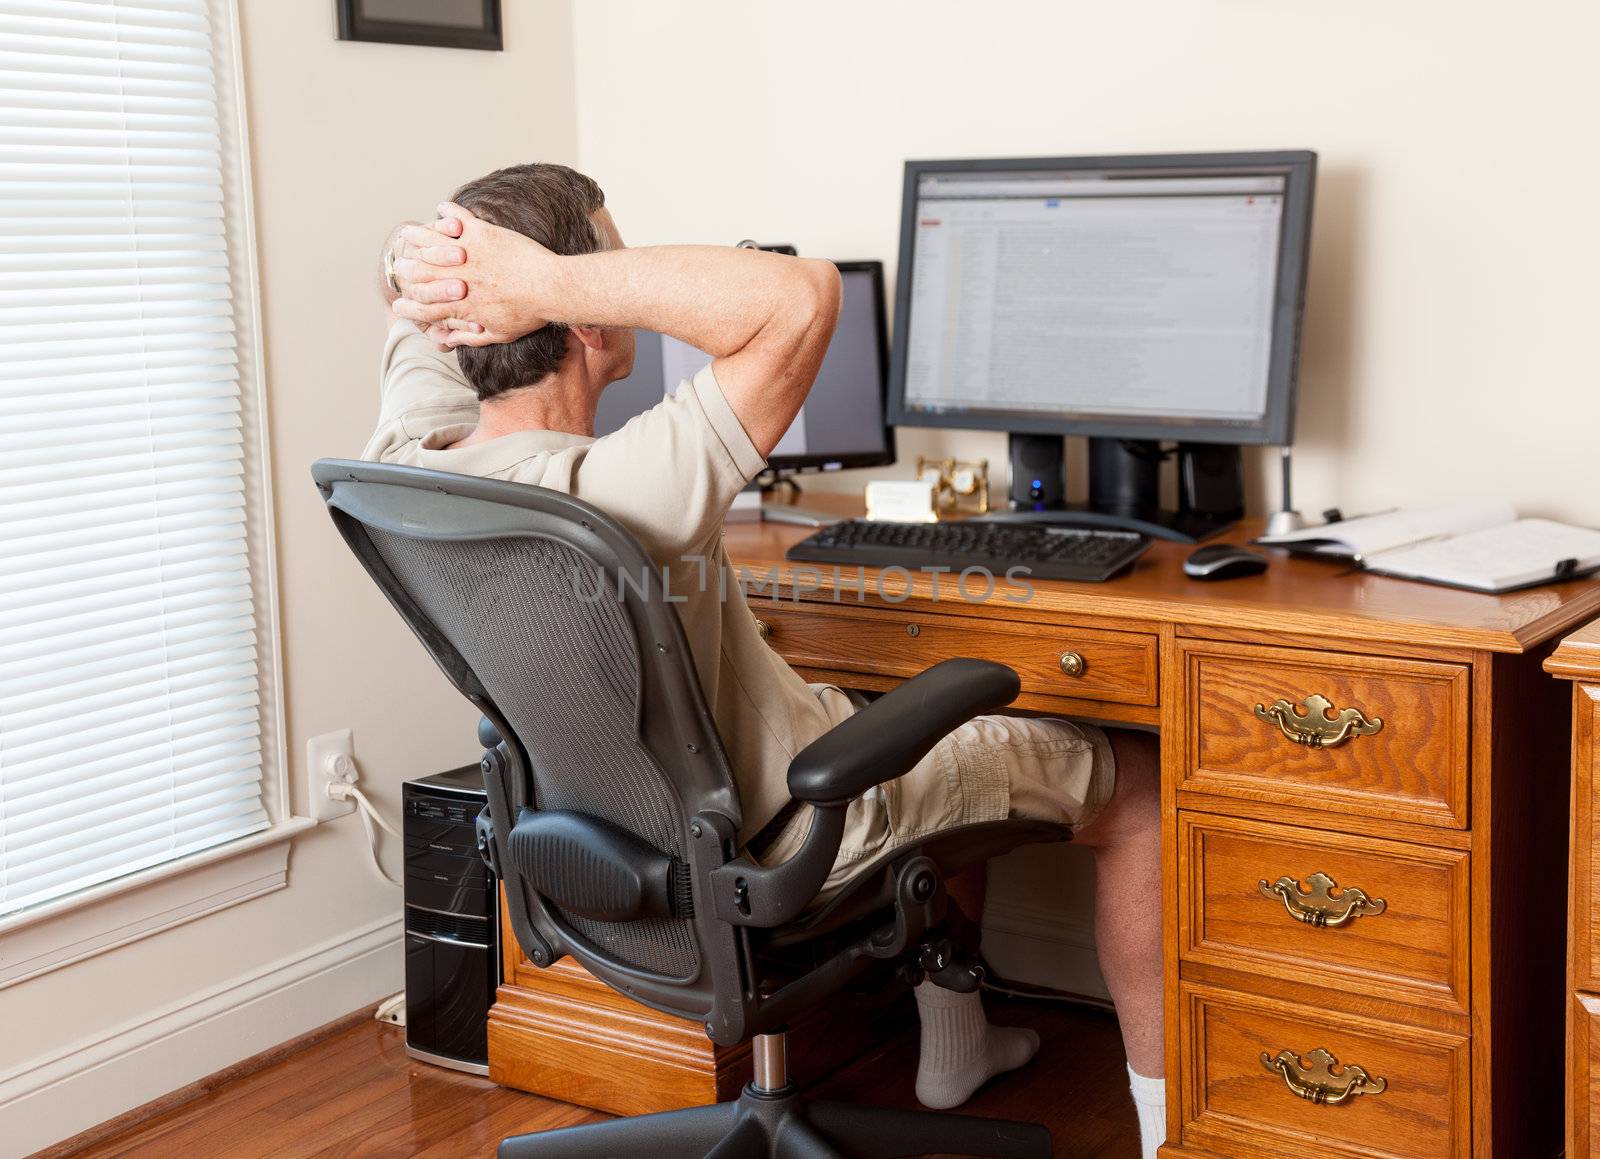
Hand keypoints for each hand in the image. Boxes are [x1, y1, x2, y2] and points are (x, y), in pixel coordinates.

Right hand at [392, 203, 553, 348]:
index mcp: (462, 306)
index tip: (398, 306)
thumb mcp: (500, 333)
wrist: (551, 289)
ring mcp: (469, 255)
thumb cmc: (530, 314)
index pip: (426, 310)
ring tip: (408, 232)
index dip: (410, 309)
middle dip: (406, 270)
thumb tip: (450, 341)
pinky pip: (458, 219)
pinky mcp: (482, 234)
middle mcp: (459, 279)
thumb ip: (471, 337)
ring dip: (419, 236)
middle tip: (398, 265)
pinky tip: (441, 208)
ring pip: (434, 244)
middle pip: (421, 274)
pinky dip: (448, 213)